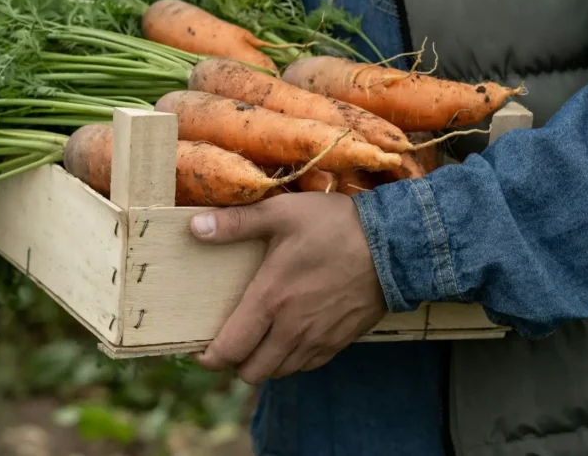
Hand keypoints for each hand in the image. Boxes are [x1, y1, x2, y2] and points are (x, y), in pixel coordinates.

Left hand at [190, 191, 387, 384]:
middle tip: (230, 342)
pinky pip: (306, 366)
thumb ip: (235, 224)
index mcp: (270, 300)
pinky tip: (288, 338)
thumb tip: (194, 228)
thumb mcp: (281, 214)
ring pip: (279, 373)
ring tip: (257, 340)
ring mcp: (318, 340)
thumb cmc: (334, 226)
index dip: (209, 358)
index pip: (230, 349)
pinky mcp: (339, 342)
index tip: (201, 350)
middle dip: (235, 364)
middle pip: (251, 372)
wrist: (393, 245)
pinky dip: (290, 361)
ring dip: (263, 363)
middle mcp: (291, 329)